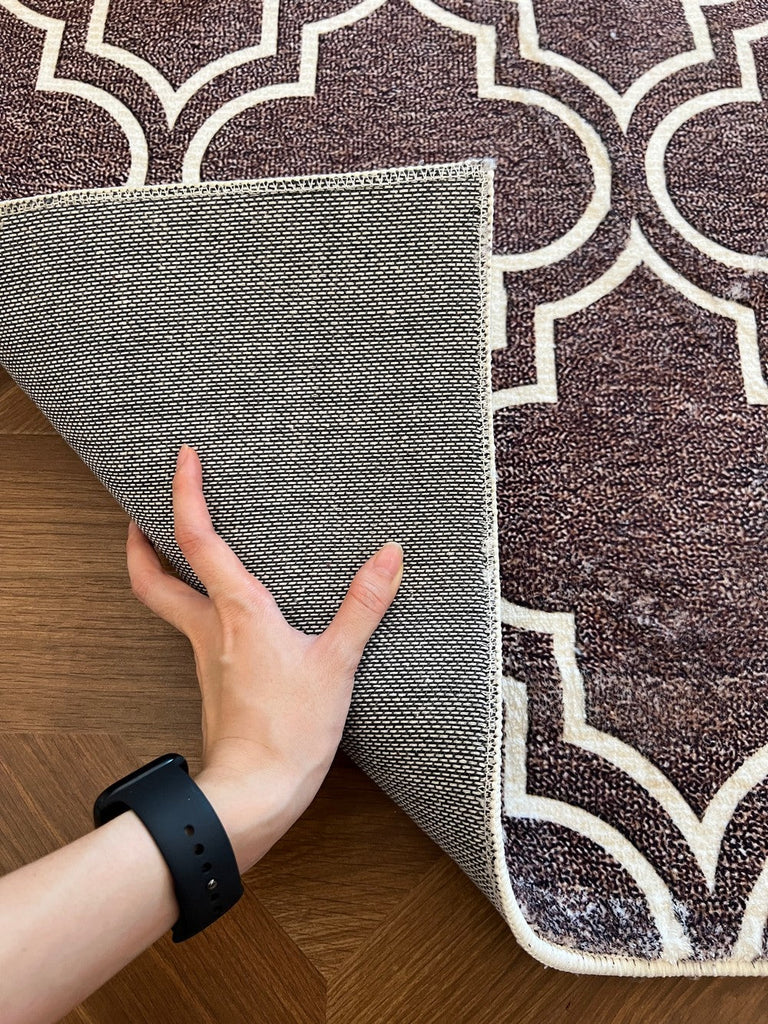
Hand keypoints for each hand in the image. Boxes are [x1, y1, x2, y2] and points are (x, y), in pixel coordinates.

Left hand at [125, 444, 403, 870]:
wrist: (256, 792)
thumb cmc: (291, 731)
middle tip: (142, 511)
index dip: (186, 494)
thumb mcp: (337, 663)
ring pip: (169, 604)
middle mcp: (210, 629)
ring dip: (166, 571)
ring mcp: (205, 657)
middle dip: (140, 540)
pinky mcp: (214, 681)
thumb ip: (363, 606)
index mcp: (237, 612)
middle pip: (151, 577)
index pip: (198, 540)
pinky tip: (228, 611)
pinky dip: (199, 607)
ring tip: (185, 549)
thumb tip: (389, 556)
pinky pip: (196, 630)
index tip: (184, 459)